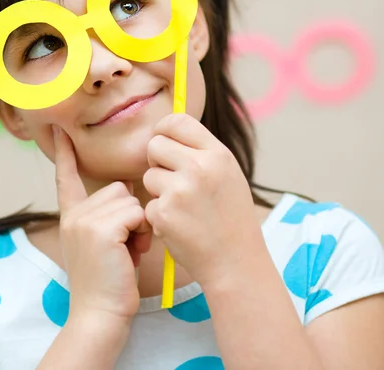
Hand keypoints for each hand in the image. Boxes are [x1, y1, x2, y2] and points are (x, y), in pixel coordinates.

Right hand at [53, 125, 151, 323]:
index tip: (60, 132)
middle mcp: (74, 215)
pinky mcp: (99, 228)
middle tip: (126, 245)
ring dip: (138, 224)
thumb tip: (128, 194)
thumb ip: (109, 217)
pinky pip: (135, 213)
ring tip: (128, 251)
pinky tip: (130, 254)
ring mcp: (83, 220)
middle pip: (117, 189)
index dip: (64, 155)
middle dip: (130, 214)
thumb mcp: (103, 243)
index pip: (66, 179)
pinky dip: (141, 232)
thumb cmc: (110, 281)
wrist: (100, 313)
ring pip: (129, 199)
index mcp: (72, 217)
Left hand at [143, 114, 262, 288]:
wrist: (236, 262)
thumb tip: (168, 128)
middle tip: (171, 179)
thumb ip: (201, 151)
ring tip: (182, 207)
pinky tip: (180, 226)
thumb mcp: (227, 174)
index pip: (177, 121)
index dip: (164, 130)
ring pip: (149, 176)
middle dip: (157, 161)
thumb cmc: (231, 217)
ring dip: (158, 190)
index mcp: (217, 154)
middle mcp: (199, 168)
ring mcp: (180, 191)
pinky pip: (148, 204)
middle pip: (155, 145)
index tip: (163, 141)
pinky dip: (158, 215)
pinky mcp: (164, 214)